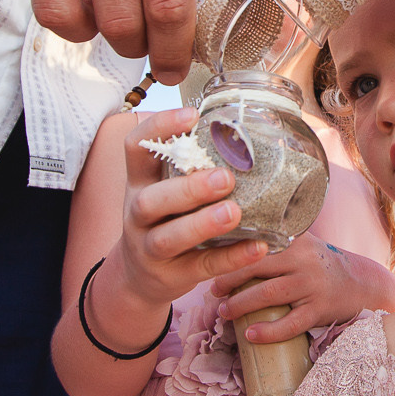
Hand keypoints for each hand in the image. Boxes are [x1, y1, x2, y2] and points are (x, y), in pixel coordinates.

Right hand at [97, 110, 268, 325]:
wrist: (137, 279)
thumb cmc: (163, 222)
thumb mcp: (162, 191)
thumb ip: (188, 169)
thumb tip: (244, 136)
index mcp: (139, 184)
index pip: (136, 149)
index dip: (158, 129)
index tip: (192, 116)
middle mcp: (138, 215)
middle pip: (151, 201)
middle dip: (188, 188)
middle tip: (225, 178)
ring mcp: (150, 249)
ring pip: (168, 238)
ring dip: (202, 224)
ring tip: (234, 212)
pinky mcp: (172, 276)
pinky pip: (201, 267)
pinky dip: (230, 258)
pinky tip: (258, 246)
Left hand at [210, 234, 394, 342]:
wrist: (365, 284)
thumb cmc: (325, 265)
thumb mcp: (306, 244)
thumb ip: (278, 239)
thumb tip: (235, 239)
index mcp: (298, 241)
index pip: (258, 242)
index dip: (231, 250)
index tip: (210, 257)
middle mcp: (305, 260)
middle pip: (258, 266)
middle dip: (229, 278)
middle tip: (212, 289)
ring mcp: (313, 285)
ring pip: (269, 294)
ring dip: (241, 304)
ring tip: (224, 312)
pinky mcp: (320, 309)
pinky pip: (290, 323)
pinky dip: (269, 331)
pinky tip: (250, 335)